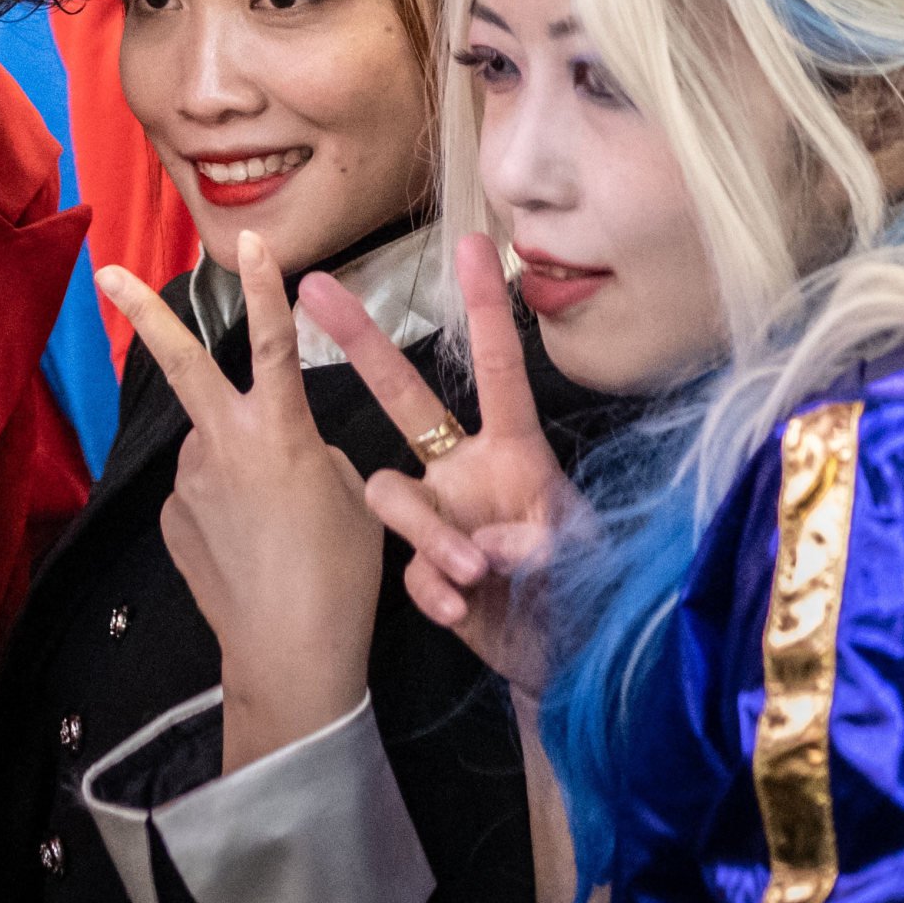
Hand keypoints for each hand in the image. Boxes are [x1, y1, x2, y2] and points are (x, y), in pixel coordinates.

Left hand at [96, 229, 385, 770]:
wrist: (291, 653)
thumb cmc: (342, 571)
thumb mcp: (351, 493)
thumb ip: (308, 448)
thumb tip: (276, 444)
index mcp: (279, 429)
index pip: (272, 340)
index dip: (266, 286)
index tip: (251, 239)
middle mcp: (222, 444)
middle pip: (178, 363)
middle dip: (141, 311)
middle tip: (107, 273)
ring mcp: (189, 482)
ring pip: (211, 446)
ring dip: (234, 461)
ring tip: (274, 526)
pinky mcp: (173, 519)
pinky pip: (203, 493)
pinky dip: (225, 506)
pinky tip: (249, 549)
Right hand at [310, 231, 580, 696]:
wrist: (567, 660)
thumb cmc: (589, 590)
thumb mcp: (584, 557)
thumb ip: (541, 541)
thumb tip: (486, 544)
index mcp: (516, 451)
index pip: (499, 369)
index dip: (485, 307)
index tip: (475, 242)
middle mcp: (467, 471)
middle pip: (404, 397)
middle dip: (361, 341)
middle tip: (314, 285)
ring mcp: (441, 518)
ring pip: (393, 494)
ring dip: (430, 535)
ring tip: (475, 576)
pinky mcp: (425, 571)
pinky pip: (409, 570)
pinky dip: (436, 592)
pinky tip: (466, 613)